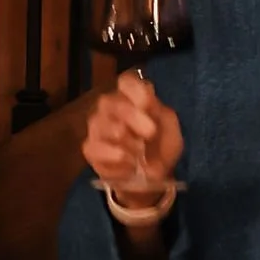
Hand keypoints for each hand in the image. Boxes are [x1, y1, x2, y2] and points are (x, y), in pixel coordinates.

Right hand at [81, 71, 183, 198]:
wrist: (155, 178)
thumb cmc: (161, 147)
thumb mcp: (169, 128)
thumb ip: (159, 111)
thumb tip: (145, 103)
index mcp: (131, 97)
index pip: (126, 81)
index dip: (136, 91)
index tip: (149, 105)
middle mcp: (109, 107)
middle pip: (112, 102)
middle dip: (134, 118)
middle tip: (151, 134)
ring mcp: (97, 127)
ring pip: (105, 126)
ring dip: (128, 142)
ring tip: (140, 154)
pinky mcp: (90, 149)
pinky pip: (97, 149)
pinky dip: (117, 159)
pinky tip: (129, 166)